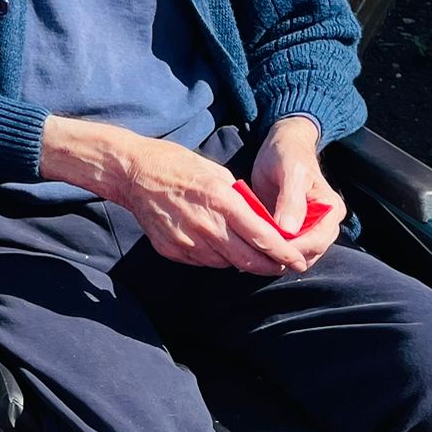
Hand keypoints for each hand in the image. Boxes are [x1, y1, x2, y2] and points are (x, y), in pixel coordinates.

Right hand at [100, 132, 309, 276]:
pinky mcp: (172, 250)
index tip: (298, 260)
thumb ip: (240, 200)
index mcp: (222, 201)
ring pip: (226, 264)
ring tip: (249, 253)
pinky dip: (216, 258)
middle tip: (282, 266)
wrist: (133, 173)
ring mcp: (187, 241)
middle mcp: (206, 225)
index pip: (263, 237)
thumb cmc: (176, 165)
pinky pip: (203, 262)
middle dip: (270, 266)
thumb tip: (261, 221)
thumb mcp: (216, 173)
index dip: (285, 253)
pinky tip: (216, 245)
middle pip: (249, 260)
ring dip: (242, 262)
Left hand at [248, 117, 344, 270]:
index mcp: (331, 210)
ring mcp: (311, 228)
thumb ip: (291, 200)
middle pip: (307, 254)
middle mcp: (326, 223)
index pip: (317, 242)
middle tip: (254, 249)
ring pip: (296, 255)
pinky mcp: (294, 229)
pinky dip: (271, 248)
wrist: (282, 145)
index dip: (292, 248)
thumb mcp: (290, 172)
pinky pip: (285, 247)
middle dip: (283, 255)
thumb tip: (288, 231)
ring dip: (276, 254)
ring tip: (251, 247)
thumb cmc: (288, 154)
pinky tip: (253, 244)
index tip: (267, 246)